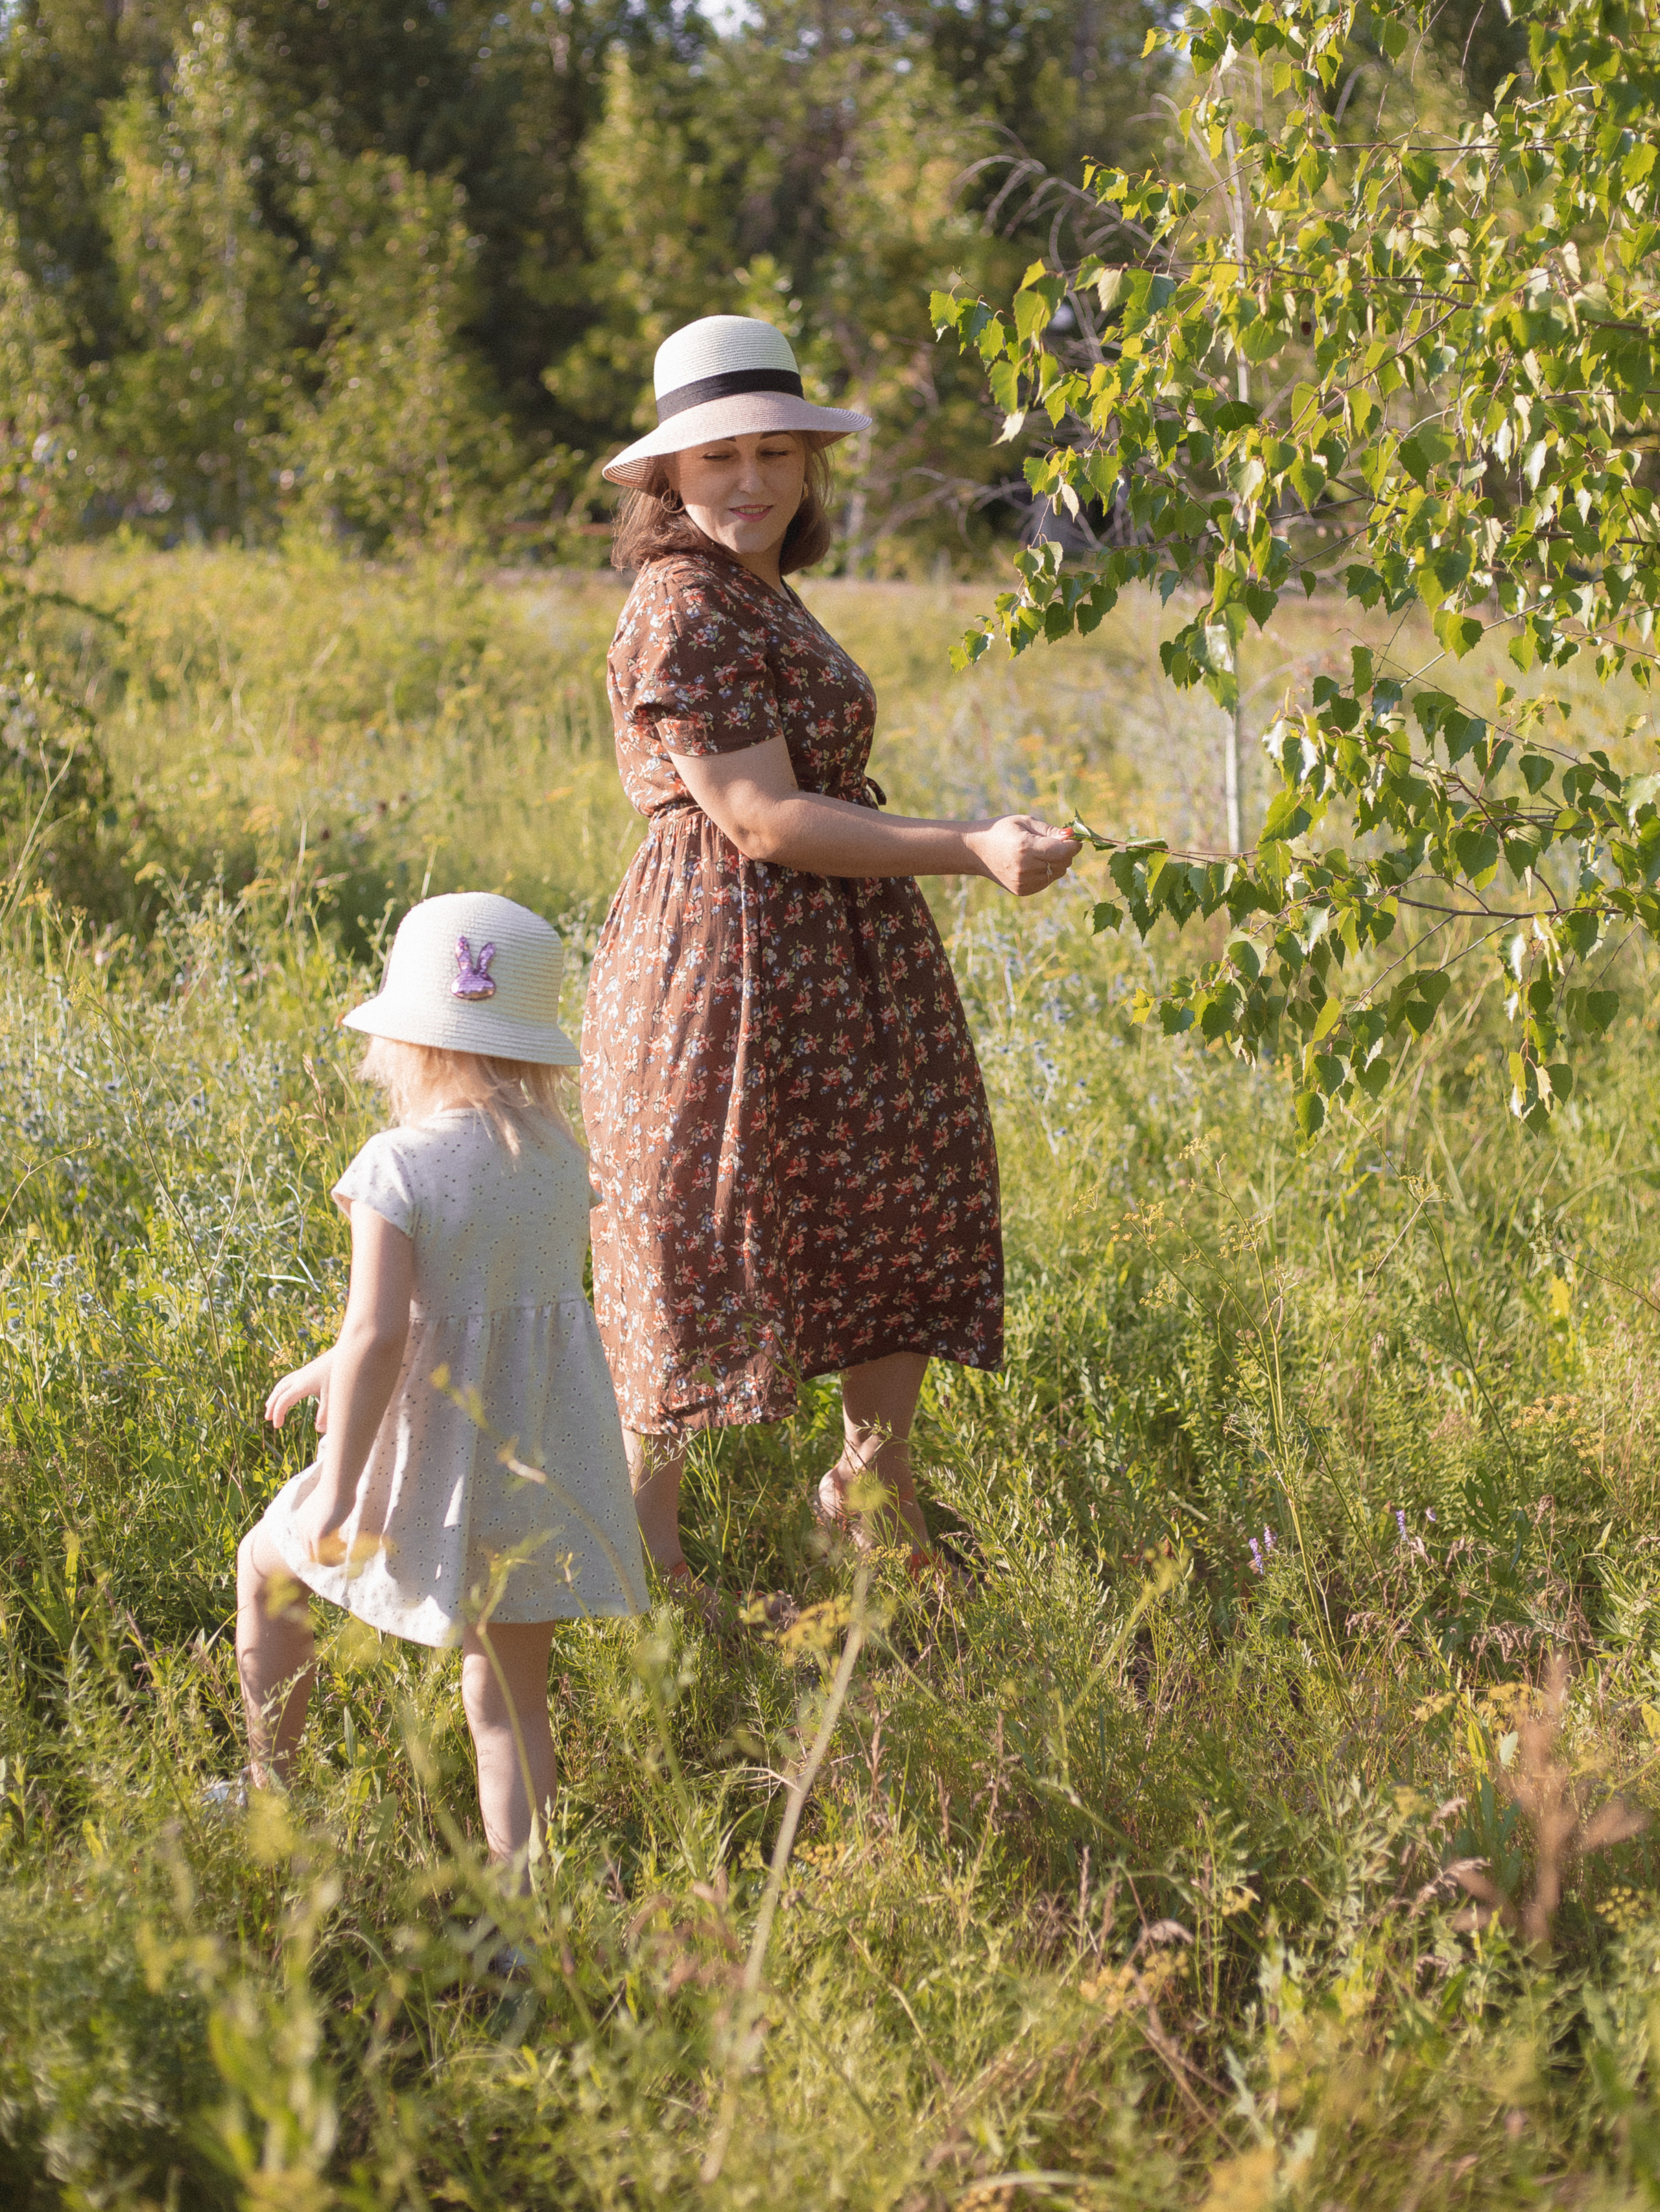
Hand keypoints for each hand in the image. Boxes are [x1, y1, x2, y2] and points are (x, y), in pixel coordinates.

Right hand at [266, 1351, 333, 1433]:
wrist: (346, 1352)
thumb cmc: (338, 1372)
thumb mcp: (332, 1394)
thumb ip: (326, 1413)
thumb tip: (320, 1430)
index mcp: (302, 1385)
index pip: (283, 1401)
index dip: (278, 1414)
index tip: (277, 1426)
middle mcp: (299, 1377)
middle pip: (278, 1392)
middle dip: (272, 1406)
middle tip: (268, 1418)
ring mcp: (302, 1372)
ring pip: (282, 1384)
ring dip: (274, 1396)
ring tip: (269, 1406)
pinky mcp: (308, 1369)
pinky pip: (288, 1379)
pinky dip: (282, 1388)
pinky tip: (286, 1392)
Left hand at [288, 1473, 357, 1566]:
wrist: (337, 1483)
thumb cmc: (340, 1487)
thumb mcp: (331, 1502)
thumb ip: (330, 1512)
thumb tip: (340, 1512)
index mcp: (303, 1518)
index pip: (308, 1540)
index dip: (323, 1544)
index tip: (339, 1541)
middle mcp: (302, 1526)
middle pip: (309, 1551)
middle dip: (325, 1553)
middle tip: (342, 1548)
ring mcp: (308, 1532)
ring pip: (315, 1557)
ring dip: (330, 1559)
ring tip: (344, 1553)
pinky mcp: (317, 1535)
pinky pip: (323, 1558)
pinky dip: (333, 1561)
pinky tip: (345, 1555)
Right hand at [967, 815, 1082, 896]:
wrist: (976, 851)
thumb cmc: (1002, 831)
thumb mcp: (1025, 822)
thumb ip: (1050, 831)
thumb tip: (1072, 836)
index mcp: (1025, 847)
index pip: (1062, 851)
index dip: (1073, 845)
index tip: (1073, 838)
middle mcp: (1025, 868)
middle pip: (1063, 863)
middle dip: (1064, 852)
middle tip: (1053, 842)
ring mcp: (1023, 882)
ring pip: (1057, 873)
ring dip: (1056, 862)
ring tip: (1039, 852)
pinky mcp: (1023, 891)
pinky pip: (1047, 881)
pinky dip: (1046, 871)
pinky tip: (1032, 863)